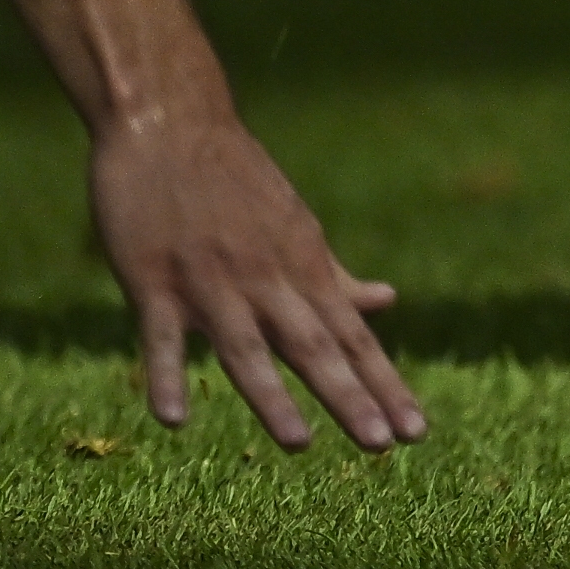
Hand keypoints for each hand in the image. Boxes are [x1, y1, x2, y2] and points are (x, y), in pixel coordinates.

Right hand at [89, 104, 422, 452]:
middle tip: (385, 445)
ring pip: (245, 346)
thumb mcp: (294, 226)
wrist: (169, 124)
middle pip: (314, 345)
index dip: (384, 383)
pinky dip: (166, 374)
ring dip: (272, 396)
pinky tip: (174, 419)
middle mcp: (266, 277)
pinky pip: (162, 335)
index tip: (416, 432)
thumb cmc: (232, 181)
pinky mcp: (152, 280)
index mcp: (302, 266)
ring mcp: (210, 280)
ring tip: (301, 444)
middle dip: (350, 395)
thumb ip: (333, 275)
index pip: (352, 336)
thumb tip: (388, 302)